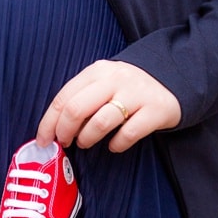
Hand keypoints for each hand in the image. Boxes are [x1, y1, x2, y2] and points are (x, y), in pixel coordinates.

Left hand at [36, 60, 180, 152]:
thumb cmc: (128, 87)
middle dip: (64, 131)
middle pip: (76, 109)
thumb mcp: (103, 82)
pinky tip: (114, 145)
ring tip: (87, 143)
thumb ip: (81, 98)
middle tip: (66, 142)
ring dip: (87, 138)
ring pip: (99, 122)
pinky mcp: (155, 111)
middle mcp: (115, 80)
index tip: (43, 140)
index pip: (63, 98)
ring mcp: (136, 94)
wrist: (174, 78)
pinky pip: (128, 134)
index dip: (48, 123)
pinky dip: (116, 144)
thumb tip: (54, 128)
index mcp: (97, 71)